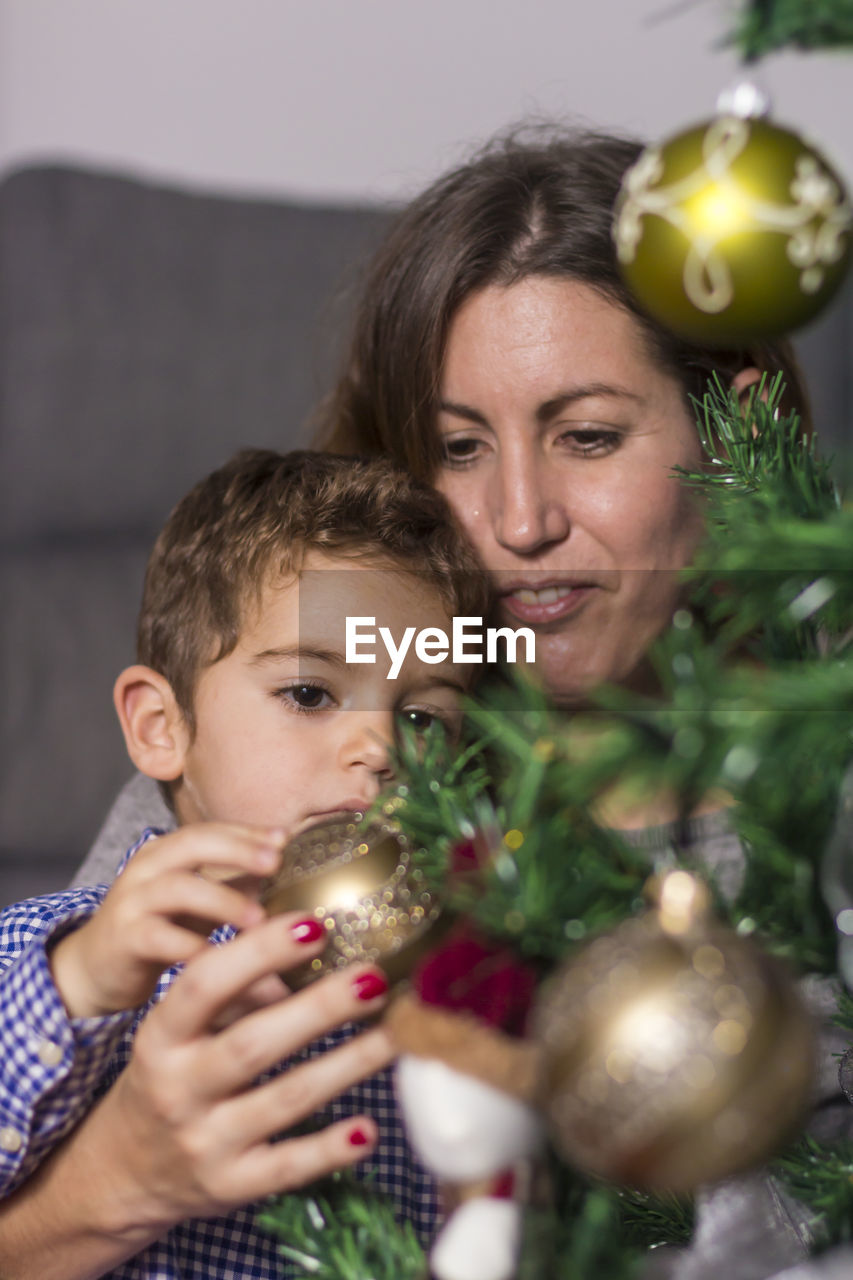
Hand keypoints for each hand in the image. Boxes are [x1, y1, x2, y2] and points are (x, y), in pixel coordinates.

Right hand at [49, 823, 283, 1017]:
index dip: (248, 832)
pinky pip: (157, 936)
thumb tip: (289, 866)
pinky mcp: (123, 938)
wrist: (98, 968)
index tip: (286, 838)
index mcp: (167, 852)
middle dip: (237, 850)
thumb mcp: (200, 899)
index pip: (210, 830)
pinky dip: (189, 944)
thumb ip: (236, 880)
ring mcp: (132, 901)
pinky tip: (219, 955)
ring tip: (258, 919)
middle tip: (275, 863)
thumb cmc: (159, 927)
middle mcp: (146, 868)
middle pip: (192, 844)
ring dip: (222, 900)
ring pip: (177, 888)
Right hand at [67, 912, 392, 1243]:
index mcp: (161, 1037)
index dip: (259, 952)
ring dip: (346, 1065)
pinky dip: (330, 1149)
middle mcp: (178, 1090)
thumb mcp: (178, 1031)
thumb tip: (308, 946)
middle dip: (319, 1008)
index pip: (204, 985)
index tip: (313, 925)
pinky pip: (287, 1166)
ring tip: (393, 1034)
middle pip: (253, 1044)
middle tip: (372, 976)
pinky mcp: (231, 1186)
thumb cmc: (170, 1075)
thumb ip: (233, 993)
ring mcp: (204, 1142)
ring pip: (284, 1099)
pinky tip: (368, 1129)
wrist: (125, 1171)